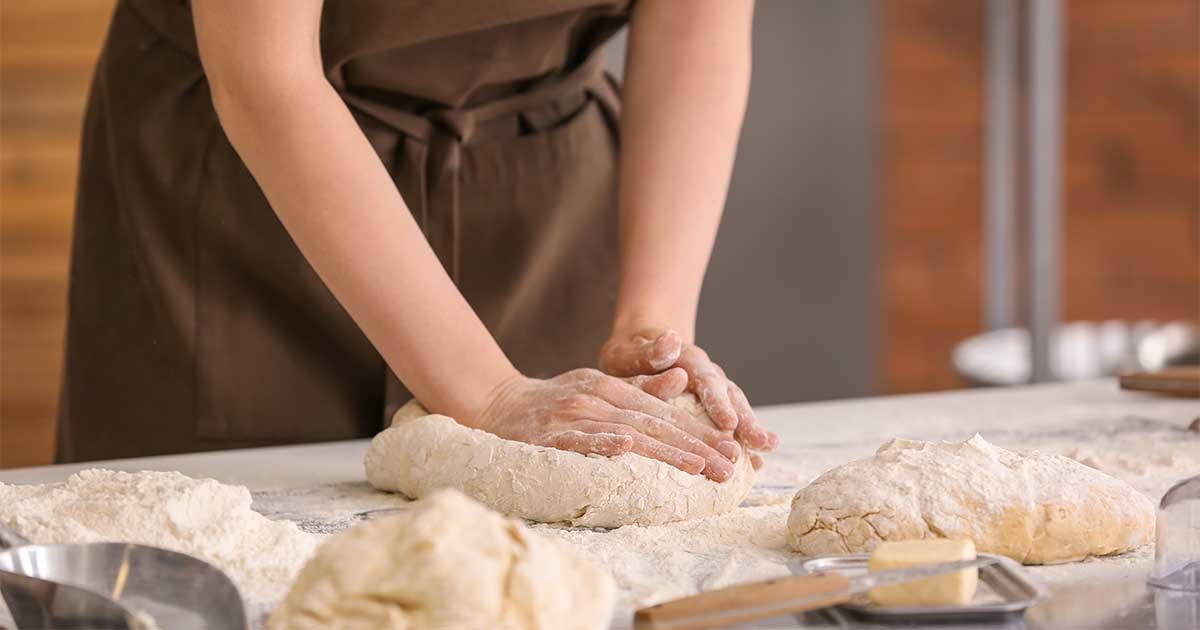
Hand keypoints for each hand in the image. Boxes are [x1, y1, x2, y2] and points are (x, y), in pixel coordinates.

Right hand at [464, 368, 741, 480]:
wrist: (495, 403)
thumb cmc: (553, 401)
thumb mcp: (599, 386)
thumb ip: (640, 387)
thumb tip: (682, 380)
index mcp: (612, 389)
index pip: (665, 414)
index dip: (700, 432)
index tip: (731, 451)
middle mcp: (598, 399)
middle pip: (655, 425)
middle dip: (696, 447)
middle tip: (729, 466)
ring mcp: (573, 416)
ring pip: (627, 434)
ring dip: (665, 451)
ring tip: (698, 467)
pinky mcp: (548, 434)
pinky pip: (578, 440)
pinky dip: (601, 442)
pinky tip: (626, 449)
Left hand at [600, 328, 778, 464]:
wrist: (640, 351)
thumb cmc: (630, 355)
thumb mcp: (630, 351)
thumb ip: (650, 351)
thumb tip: (671, 342)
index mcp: (688, 359)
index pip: (706, 380)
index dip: (718, 402)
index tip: (728, 423)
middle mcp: (707, 374)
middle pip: (730, 395)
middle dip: (746, 420)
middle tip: (760, 442)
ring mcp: (714, 391)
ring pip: (737, 409)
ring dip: (751, 429)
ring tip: (767, 449)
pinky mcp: (714, 407)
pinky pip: (732, 424)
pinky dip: (743, 441)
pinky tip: (755, 464)